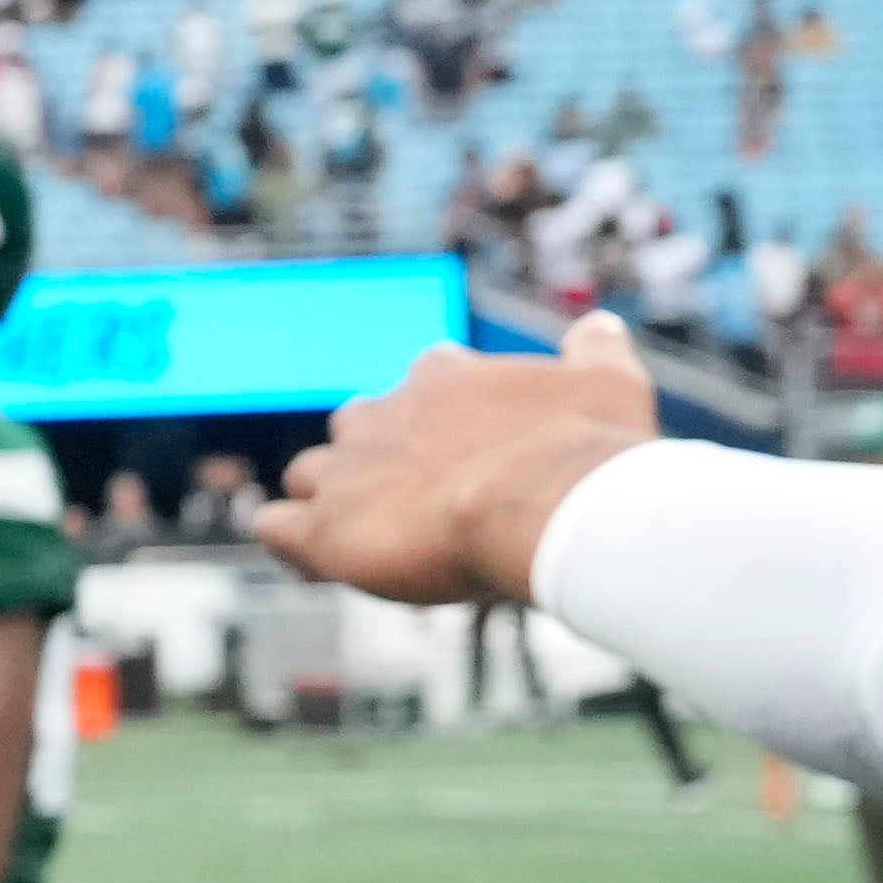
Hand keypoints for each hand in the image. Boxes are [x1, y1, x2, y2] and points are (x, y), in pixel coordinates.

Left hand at [265, 314, 656, 607]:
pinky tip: (315, 559)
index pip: (426, 375)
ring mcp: (348, 471)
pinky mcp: (324, 528)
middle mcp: (384, 414)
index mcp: (445, 376)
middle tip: (413, 498)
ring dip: (325, 497)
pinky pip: (274, 527)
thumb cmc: (585, 448)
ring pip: (309, 473)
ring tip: (362, 535)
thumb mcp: (608, 383)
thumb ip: (597, 351)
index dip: (439, 411)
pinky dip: (286, 538)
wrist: (547, 505)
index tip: (462, 444)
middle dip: (373, 453)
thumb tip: (601, 323)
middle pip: (356, 424)